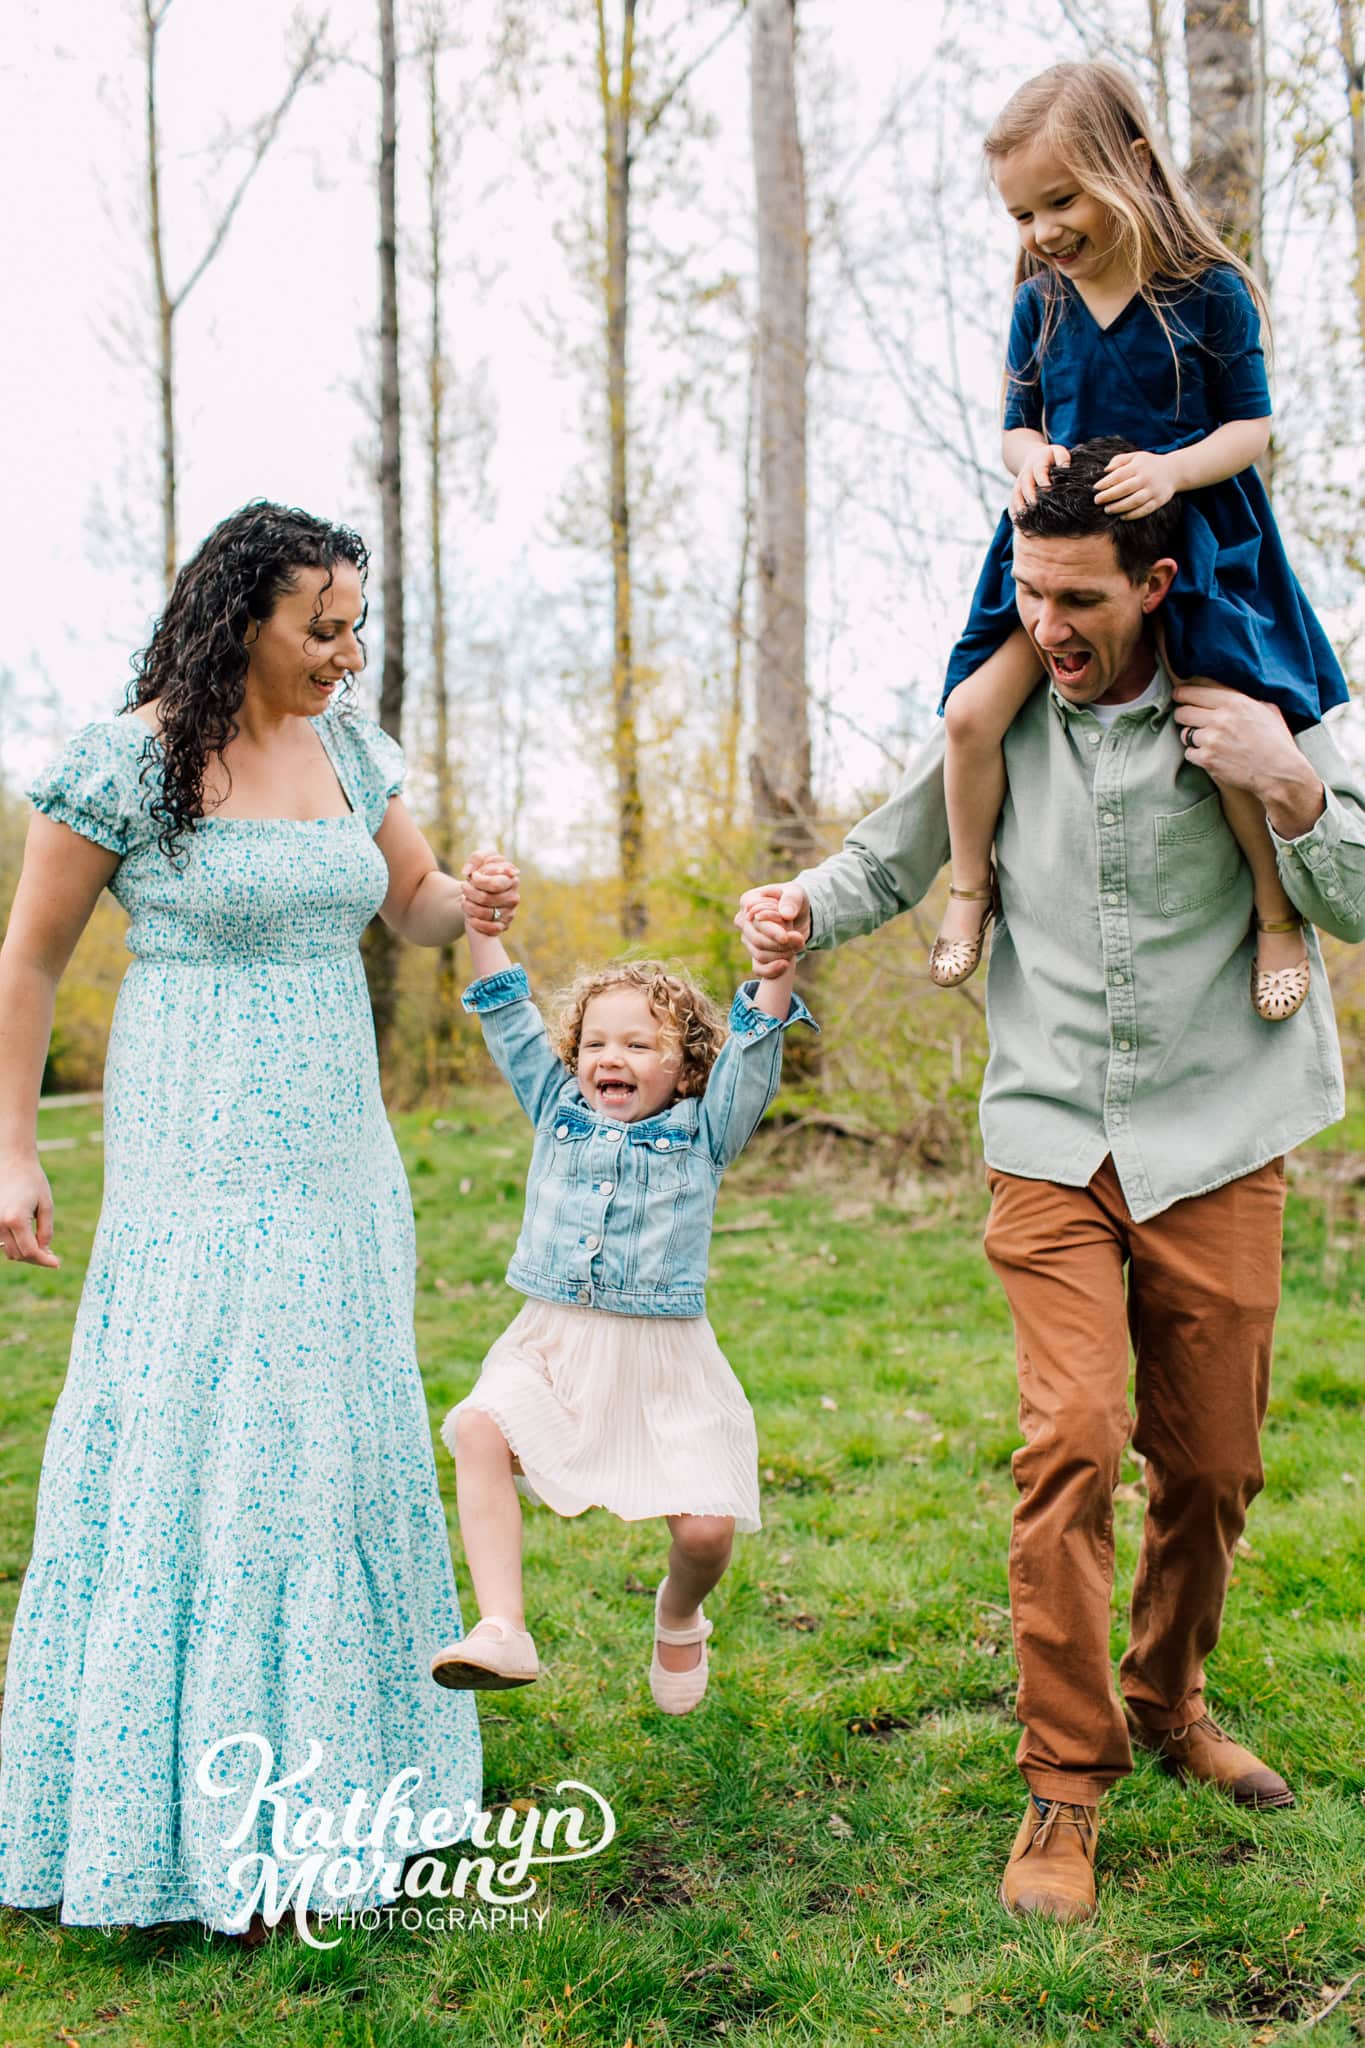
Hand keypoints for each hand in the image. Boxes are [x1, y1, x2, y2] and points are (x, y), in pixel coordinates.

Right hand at [0, 1155, 58, 1267]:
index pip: (30, 1251)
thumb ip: (46, 1231)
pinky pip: (2, 1242)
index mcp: (16, 1219)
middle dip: (36, 1258)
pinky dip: (14, 1244)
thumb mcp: (46, 1205)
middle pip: (18, 1254)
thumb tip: (44, 1252)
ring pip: (8, 1250)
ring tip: (42, 1248)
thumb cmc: (33, 1180)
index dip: (44, 1260)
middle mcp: (0, 1223)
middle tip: (52, 1256)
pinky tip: (29, 1239)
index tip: (57, 1264)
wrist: (12, 1161)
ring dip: (25, 1252)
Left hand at [461, 850, 519, 936]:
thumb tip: (470, 873)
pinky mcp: (504, 925)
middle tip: (463, 887)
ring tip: (464, 900)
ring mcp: (510, 913)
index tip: (473, 876)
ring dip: (468, 906)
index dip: (479, 881)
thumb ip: (477, 858)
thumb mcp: (481, 858)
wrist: (481, 890)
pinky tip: (470, 918)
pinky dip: (477, 924)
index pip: (494, 884)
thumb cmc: (483, 871)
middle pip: (486, 899)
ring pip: (485, 913)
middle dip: (469, 892)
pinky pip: (491, 929)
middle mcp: (514, 897)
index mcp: (512, 879)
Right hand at [735, 882, 809, 979]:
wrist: (798, 915)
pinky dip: (771, 970)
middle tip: (799, 940)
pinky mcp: (754, 952)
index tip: (787, 936)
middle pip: (757, 940)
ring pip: (760, 954)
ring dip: (782, 953)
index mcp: (748, 901)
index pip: (755, 921)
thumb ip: (792, 899)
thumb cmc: (793, 899)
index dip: (772, 931)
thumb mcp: (796, 893)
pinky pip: (758, 968)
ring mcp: (747, 938)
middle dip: (781, 944)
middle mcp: (743, 921)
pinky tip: (786, 965)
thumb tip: (785, 914)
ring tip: (798, 944)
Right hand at [1010, 443, 1069, 515]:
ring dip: (1020, 507)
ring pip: (1016, 496)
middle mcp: (1026, 474)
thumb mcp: (1058, 452)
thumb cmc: (1050, 457)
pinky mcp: (1015, 493)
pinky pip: (1012, 504)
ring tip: (1027, 518)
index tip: (1050, 492)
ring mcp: (1018, 484)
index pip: (1040, 472)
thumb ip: (1063, 459)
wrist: (1032, 456)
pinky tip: (1020, 523)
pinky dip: (1014, 513)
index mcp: (1037, 463)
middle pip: (1026, 486)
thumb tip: (1066, 469)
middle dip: (1031, 497)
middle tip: (1037, 507)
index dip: (1044, 482)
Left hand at [1094, 448, 1177, 519]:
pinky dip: (1132, 515)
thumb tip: (1105, 470)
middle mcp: (1146, 478)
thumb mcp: (1135, 456)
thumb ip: (1119, 460)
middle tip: (1097, 501)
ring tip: (1107, 510)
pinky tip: (1122, 517)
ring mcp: (1153, 490)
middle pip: (1125, 489)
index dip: (1106, 482)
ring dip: (1119, 507)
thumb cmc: (1149, 464)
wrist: (1174, 471)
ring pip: (1134, 501)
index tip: (1095, 488)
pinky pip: (1145, 510)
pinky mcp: (1159, 501)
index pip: (1119, 474)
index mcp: (1139, 466)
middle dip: (1109, 496)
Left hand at [1171, 681, 1321, 819]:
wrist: (1281, 773)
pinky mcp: (1207, 759)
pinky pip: (1189, 753)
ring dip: (1192, 737)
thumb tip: (1227, 692)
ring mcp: (1211, 739)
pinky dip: (1197, 755)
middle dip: (1182, 715)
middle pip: (1182, 712)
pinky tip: (1211, 755)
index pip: (1194, 691)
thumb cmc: (1277, 742)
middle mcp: (1220, 718)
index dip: (1182, 693)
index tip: (1178, 696)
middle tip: (1186, 718)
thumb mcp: (1267, 709)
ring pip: (1185, 734)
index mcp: (1235, 702)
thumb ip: (1244, 699)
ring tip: (1207, 741)